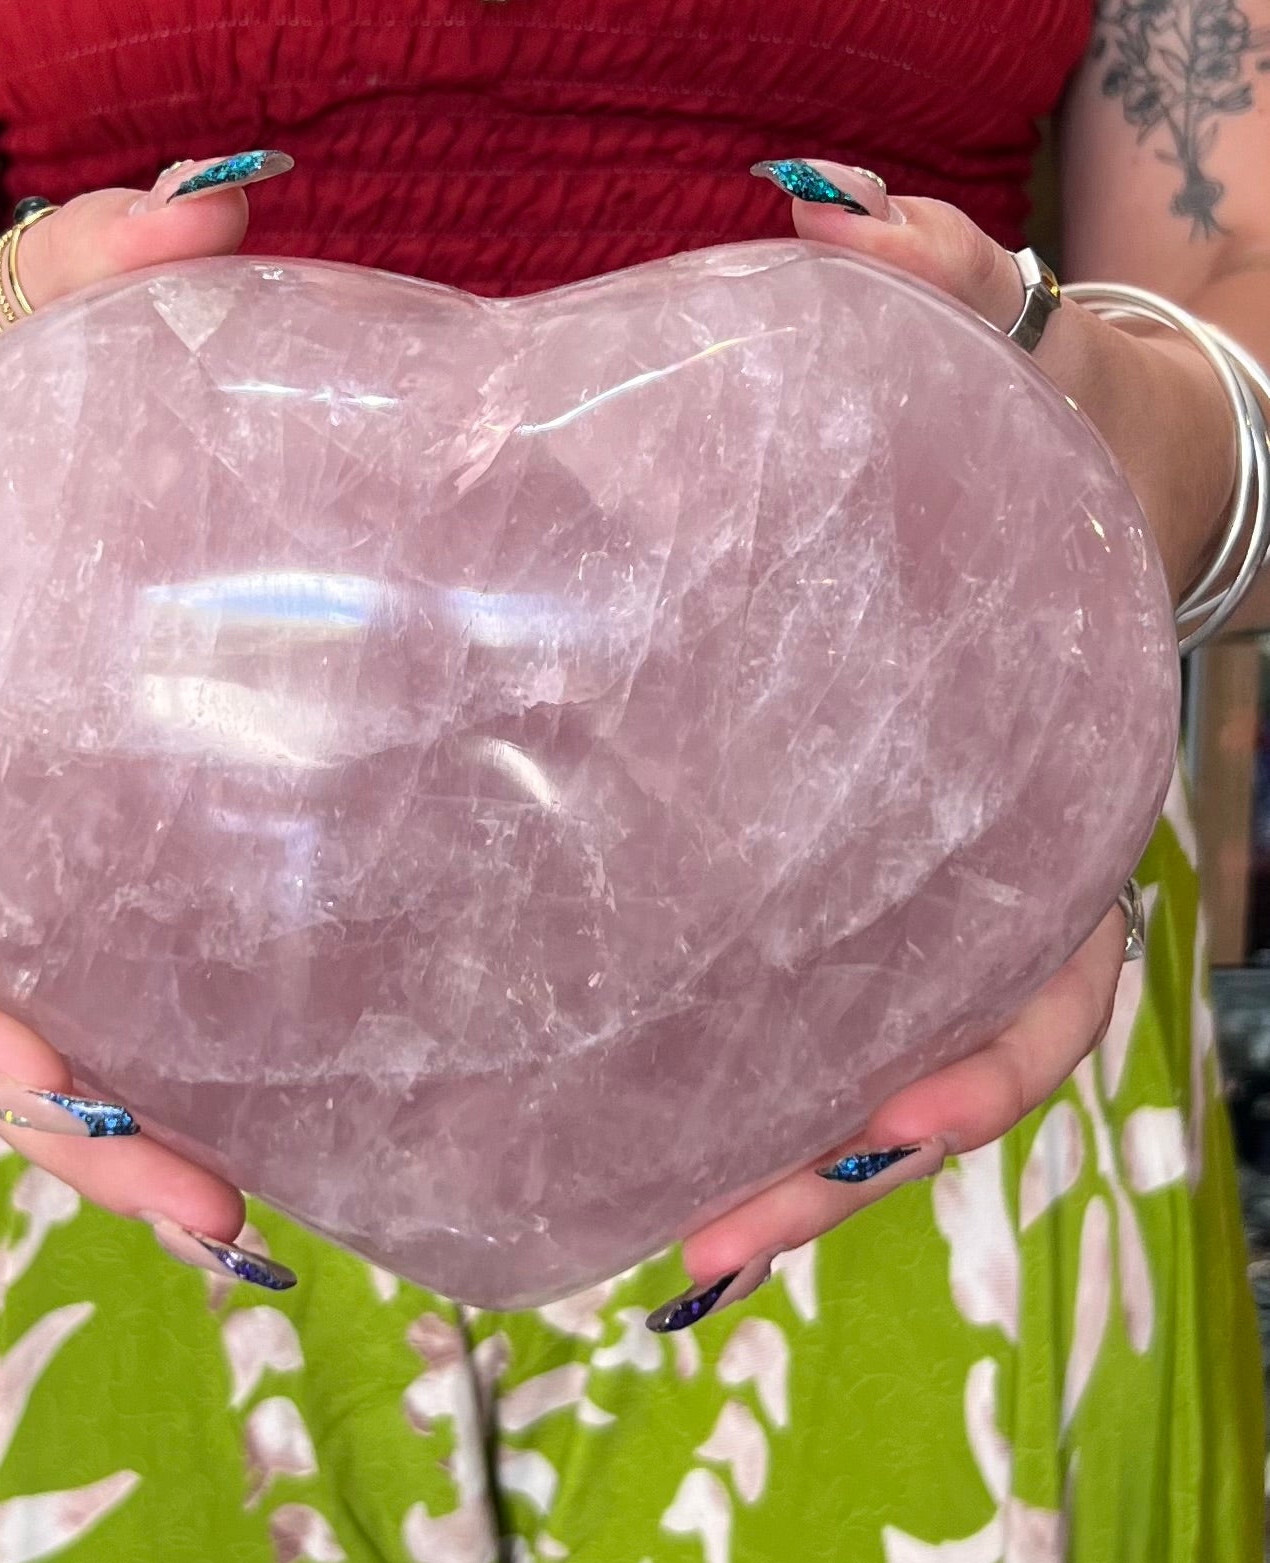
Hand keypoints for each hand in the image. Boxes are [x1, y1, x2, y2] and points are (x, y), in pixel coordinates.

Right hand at [0, 157, 298, 1289]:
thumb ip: (78, 265)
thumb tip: (230, 211)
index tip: (45, 1080)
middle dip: (65, 1138)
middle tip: (217, 1219)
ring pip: (2, 1041)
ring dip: (107, 1144)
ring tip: (242, 1222)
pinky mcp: (16, 851)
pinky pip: (52, 979)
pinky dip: (124, 1064)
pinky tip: (236, 1113)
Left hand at [650, 160, 1202, 1331]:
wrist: (984, 501)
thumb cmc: (979, 453)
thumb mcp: (974, 369)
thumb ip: (933, 295)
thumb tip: (839, 225)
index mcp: (1034, 794)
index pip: (1046, 969)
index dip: (982, 1059)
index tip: (891, 1122)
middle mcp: (966, 878)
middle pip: (928, 1064)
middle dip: (832, 1158)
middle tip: (718, 1232)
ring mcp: (883, 900)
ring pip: (840, 1068)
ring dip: (763, 1161)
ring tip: (658, 1236)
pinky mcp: (788, 888)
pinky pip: (767, 1014)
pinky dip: (712, 1090)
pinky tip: (617, 1141)